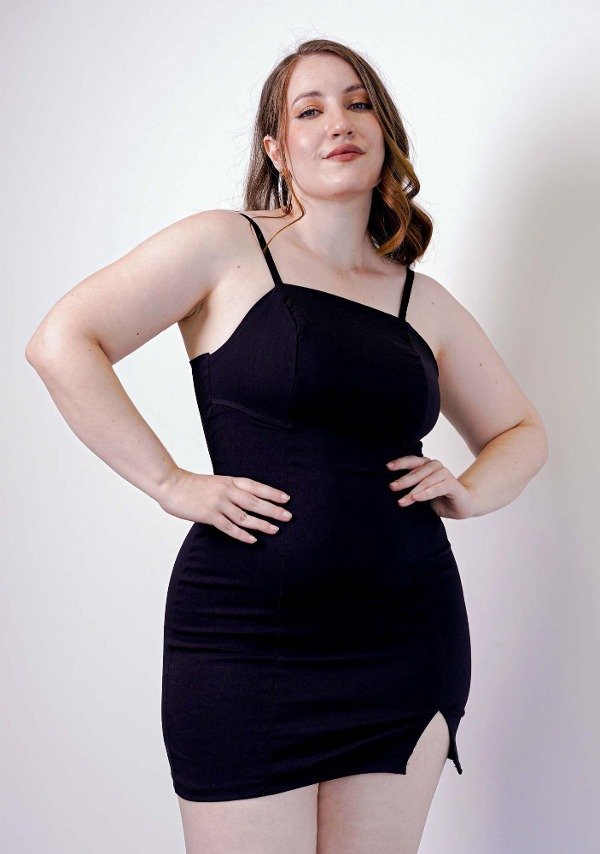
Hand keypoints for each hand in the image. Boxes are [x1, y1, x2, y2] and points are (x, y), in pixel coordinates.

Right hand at [157, 468, 291, 543]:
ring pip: (245, 516)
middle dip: (273, 509)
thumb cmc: (191, 484)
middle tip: (288, 516)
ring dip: (261, 524)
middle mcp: (227, 491)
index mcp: (229, 481)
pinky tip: (252, 540)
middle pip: (255, 501)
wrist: (171, 484)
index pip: (256, 486)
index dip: (272, 492)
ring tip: (275, 530)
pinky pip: (230, 527)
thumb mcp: (215, 482)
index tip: (286, 498)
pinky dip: (242, 534)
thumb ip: (229, 489)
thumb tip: (243, 499)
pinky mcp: (209, 515)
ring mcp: (218, 503)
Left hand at [386, 455, 476, 519]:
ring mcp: (445, 474)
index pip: (412, 461)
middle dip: (403, 480)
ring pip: (425, 481)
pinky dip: (426, 493)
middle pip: (417, 472)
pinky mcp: (452, 484)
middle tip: (391, 487)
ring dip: (412, 491)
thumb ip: (412, 488)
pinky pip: (437, 488)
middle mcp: (436, 466)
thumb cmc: (440, 498)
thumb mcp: (422, 493)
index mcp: (427, 465)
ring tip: (401, 501)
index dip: (400, 463)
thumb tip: (392, 488)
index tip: (387, 467)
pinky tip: (416, 498)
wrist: (463, 505)